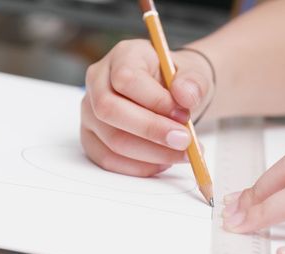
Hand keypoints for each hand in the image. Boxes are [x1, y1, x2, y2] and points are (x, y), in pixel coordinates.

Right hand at [81, 40, 213, 176]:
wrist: (172, 95)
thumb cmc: (178, 83)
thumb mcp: (194, 73)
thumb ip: (193, 82)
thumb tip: (185, 96)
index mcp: (123, 56)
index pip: (125, 79)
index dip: (155, 101)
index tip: (184, 115)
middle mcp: (98, 81)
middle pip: (109, 110)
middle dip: (151, 131)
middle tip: (184, 141)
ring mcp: (90, 111)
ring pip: (111, 140)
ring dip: (152, 153)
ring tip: (182, 154)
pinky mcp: (92, 138)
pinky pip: (108, 159)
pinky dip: (139, 167)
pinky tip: (163, 161)